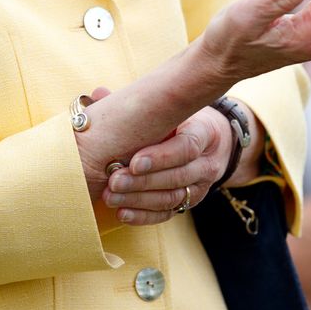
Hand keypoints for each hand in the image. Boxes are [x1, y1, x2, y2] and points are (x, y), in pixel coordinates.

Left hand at [101, 106, 234, 224]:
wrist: (211, 141)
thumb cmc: (181, 117)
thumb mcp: (170, 107)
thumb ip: (137, 104)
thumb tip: (99, 94)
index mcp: (203, 132)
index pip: (187, 146)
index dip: (161, 156)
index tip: (134, 161)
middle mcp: (206, 162)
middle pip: (176, 176)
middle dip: (142, 181)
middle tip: (113, 181)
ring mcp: (200, 185)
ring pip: (171, 197)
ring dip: (138, 199)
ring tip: (111, 196)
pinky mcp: (190, 202)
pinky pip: (168, 213)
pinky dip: (144, 215)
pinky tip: (122, 213)